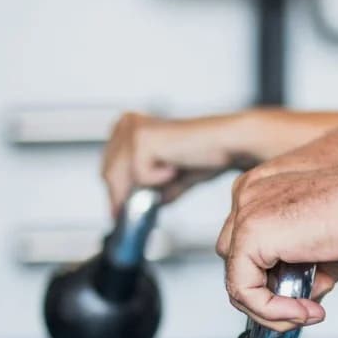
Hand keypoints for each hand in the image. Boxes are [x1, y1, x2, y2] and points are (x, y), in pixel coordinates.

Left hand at [101, 111, 253, 216]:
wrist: (229, 143)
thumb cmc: (208, 154)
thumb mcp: (172, 176)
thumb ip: (154, 188)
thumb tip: (142, 206)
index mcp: (130, 124)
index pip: (108, 166)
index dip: (114, 192)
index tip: (117, 212)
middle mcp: (127, 123)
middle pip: (108, 173)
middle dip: (121, 197)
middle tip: (131, 214)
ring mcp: (133, 131)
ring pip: (120, 178)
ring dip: (142, 191)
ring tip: (168, 184)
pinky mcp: (144, 141)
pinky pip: (140, 177)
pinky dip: (159, 181)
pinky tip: (176, 167)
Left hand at [216, 159, 337, 329]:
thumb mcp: (329, 243)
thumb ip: (308, 267)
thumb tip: (304, 297)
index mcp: (263, 188)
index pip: (249, 245)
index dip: (273, 278)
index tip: (304, 296)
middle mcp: (249, 194)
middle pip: (237, 261)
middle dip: (267, 292)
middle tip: (302, 307)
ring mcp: (247, 211)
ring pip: (237, 279)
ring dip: (270, 308)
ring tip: (306, 313)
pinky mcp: (252, 233)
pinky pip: (244, 290)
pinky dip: (271, 310)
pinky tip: (302, 311)